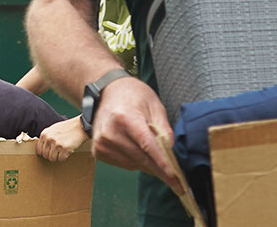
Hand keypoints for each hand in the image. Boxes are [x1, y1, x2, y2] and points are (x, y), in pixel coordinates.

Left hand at [36, 118, 86, 161]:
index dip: (44, 152)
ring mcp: (56, 144)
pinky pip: (61, 159)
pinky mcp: (65, 149)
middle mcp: (49, 139)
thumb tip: (42, 147)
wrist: (80, 126)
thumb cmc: (67, 128)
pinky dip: (64, 157)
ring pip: (52, 158)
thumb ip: (46, 137)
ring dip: (57, 157)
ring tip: (62, 152)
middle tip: (57, 152)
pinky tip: (67, 151)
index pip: (39, 150)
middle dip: (51, 155)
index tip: (49, 152)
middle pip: (45, 155)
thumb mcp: (53, 129)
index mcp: (44, 134)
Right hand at [90, 77, 182, 191]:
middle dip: (161, 171)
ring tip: (157, 159)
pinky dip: (135, 162)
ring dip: (148, 165)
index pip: (146, 145)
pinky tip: (138, 152)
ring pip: (133, 164)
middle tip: (177, 183)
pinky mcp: (98, 151)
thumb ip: (164, 130)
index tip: (174, 176)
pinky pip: (124, 164)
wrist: (107, 92)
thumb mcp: (154, 106)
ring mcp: (101, 143)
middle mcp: (110, 132)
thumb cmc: (133, 96)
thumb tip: (170, 153)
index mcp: (124, 117)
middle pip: (141, 158)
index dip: (161, 162)